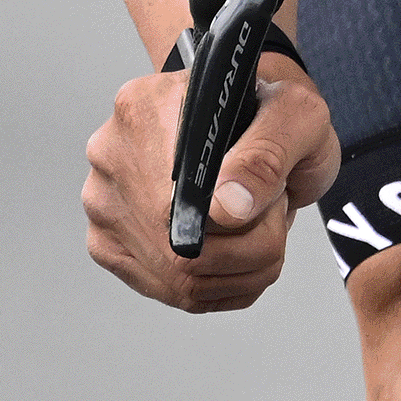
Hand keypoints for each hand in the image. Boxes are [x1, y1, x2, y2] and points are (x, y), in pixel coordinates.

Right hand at [83, 59, 338, 312]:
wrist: (256, 120)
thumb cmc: (271, 112)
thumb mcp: (296, 116)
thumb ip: (268, 155)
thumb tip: (228, 209)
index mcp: (147, 107)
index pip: (185, 199)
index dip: (242, 222)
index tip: (272, 205)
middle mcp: (112, 154)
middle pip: (182, 253)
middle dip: (253, 242)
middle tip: (270, 203)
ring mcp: (104, 203)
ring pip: (183, 282)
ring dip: (242, 263)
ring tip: (252, 215)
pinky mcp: (109, 246)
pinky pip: (178, 294)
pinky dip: (225, 281)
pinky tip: (235, 241)